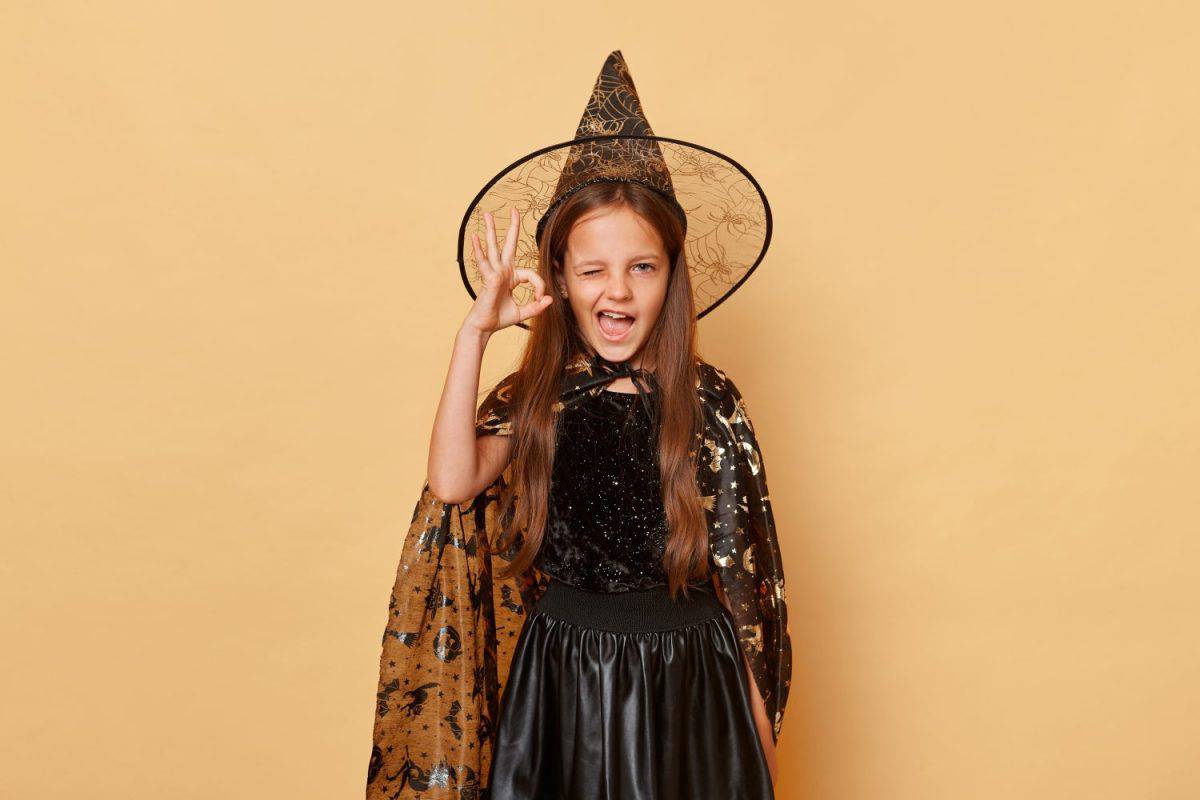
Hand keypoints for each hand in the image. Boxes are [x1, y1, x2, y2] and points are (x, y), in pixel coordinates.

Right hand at [462, 206, 552, 333]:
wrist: (484, 328)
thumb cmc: (499, 319)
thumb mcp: (523, 312)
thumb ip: (536, 306)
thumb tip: (549, 299)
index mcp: (511, 277)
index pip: (531, 274)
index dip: (539, 286)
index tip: (540, 299)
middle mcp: (502, 271)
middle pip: (508, 245)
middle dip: (512, 227)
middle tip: (514, 210)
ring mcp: (494, 273)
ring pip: (493, 247)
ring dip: (490, 230)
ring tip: (486, 214)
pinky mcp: (489, 278)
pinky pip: (484, 262)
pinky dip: (479, 249)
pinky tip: (474, 237)